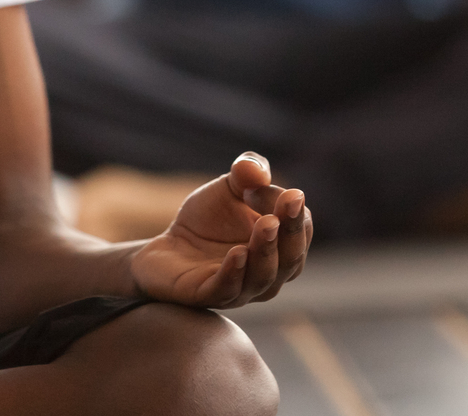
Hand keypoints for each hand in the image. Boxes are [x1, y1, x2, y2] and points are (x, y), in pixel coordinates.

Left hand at [130, 152, 312, 308]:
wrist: (166, 245)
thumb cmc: (207, 219)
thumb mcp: (229, 186)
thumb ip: (247, 171)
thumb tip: (258, 172)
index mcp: (281, 247)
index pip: (301, 233)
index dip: (295, 213)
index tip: (288, 193)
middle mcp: (269, 274)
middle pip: (291, 261)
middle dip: (291, 234)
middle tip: (285, 209)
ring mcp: (241, 289)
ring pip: (263, 279)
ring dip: (266, 251)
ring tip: (266, 225)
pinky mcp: (208, 296)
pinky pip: (227, 290)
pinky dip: (235, 272)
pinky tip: (238, 253)